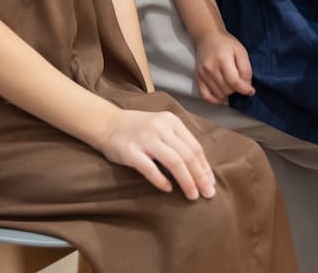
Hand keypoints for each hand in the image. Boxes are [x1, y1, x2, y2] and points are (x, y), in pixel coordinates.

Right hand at [99, 109, 215, 199]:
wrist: (107, 123)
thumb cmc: (138, 129)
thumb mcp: (161, 127)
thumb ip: (178, 142)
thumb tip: (199, 170)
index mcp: (171, 121)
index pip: (194, 147)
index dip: (204, 167)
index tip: (210, 183)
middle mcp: (160, 128)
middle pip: (187, 155)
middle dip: (200, 177)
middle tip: (207, 194)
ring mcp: (145, 139)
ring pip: (174, 162)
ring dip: (186, 181)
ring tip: (192, 195)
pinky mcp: (131, 151)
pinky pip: (150, 168)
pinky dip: (161, 180)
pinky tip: (168, 189)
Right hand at [193, 30, 254, 104]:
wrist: (208, 37)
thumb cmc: (226, 43)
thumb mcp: (241, 51)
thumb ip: (246, 69)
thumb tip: (247, 86)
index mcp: (222, 59)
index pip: (234, 82)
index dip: (245, 89)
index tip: (251, 91)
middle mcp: (210, 68)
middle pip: (227, 90)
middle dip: (237, 89)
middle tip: (239, 82)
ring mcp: (202, 74)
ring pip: (218, 95)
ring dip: (228, 94)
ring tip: (230, 85)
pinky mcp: (197, 78)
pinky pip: (206, 96)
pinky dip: (215, 99)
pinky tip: (221, 94)